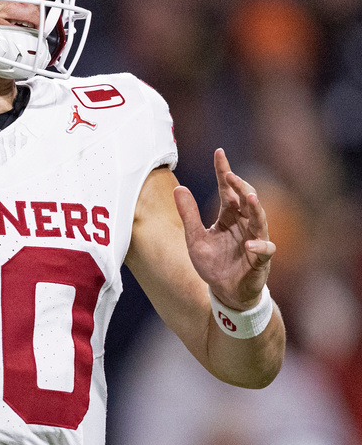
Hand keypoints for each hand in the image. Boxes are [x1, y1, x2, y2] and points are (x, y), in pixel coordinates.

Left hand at [173, 148, 275, 309]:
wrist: (225, 292)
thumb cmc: (212, 263)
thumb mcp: (194, 238)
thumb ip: (188, 214)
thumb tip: (179, 188)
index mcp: (228, 216)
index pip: (226, 189)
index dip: (223, 171)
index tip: (219, 152)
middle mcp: (244, 224)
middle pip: (245, 199)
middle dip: (240, 186)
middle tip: (229, 174)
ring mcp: (255, 240)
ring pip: (260, 220)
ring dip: (256, 208)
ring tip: (249, 197)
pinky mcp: (260, 259)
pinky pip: (264, 250)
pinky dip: (259, 246)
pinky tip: (250, 244)